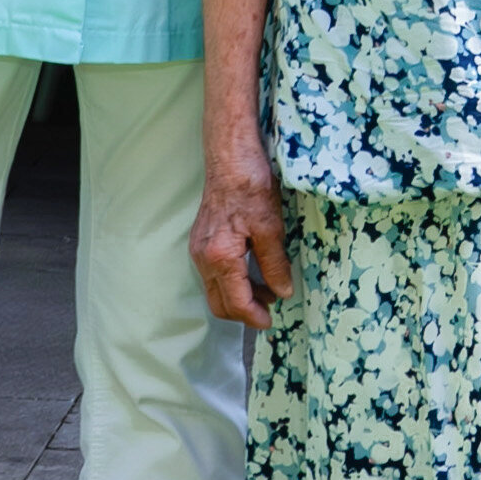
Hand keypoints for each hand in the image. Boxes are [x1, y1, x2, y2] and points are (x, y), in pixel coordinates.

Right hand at [193, 152, 294, 329]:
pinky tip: (252, 272)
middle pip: (219, 304)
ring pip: (215, 290)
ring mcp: (198, 250)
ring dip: (239, 297)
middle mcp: (203, 258)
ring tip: (268, 290)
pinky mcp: (201, 241)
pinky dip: (232, 282)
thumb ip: (274, 265)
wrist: (229, 158)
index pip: (236, 303)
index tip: (271, 321)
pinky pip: (213, 274)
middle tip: (270, 310)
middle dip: (244, 313)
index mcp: (220, 258)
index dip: (254, 317)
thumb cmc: (250, 187)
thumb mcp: (271, 228)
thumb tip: (282, 292)